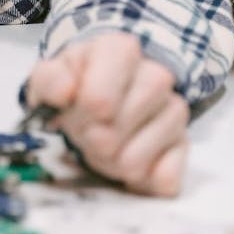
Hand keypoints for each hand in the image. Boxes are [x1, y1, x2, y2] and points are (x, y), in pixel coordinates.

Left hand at [27, 32, 189, 196]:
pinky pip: (164, 180)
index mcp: (120, 51)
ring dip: (109, 163)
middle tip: (84, 132)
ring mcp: (174, 111)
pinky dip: (139, 182)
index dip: (80, 117)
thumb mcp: (50, 77)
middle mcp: (156, 76)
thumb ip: (50, 81)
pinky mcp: (183, 146)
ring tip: (102, 146)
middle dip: (91, 140)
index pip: (98, 100)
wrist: (98, 98)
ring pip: (135, 161)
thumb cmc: (76, 86)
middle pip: (114, 132)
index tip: (74, 113)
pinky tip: (127, 165)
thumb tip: (64, 92)